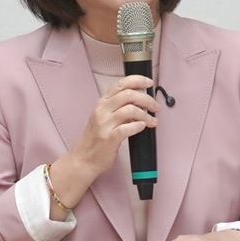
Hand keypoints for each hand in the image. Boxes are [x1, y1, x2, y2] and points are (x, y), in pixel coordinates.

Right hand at [46, 75, 159, 214]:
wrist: (83, 159)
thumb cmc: (96, 138)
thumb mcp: (103, 117)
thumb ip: (118, 107)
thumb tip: (141, 100)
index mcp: (102, 102)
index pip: (121, 84)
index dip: (138, 80)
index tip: (149, 83)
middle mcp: (102, 110)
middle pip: (129, 95)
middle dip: (147, 99)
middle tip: (156, 107)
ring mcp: (104, 124)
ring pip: (130, 110)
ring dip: (146, 115)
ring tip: (153, 121)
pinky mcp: (109, 138)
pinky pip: (127, 128)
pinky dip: (138, 126)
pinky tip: (143, 127)